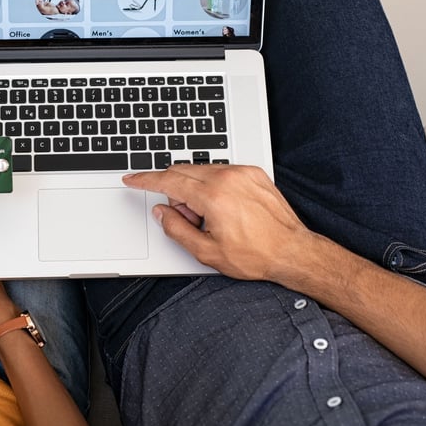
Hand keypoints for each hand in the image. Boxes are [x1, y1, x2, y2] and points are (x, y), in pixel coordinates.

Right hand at [122, 164, 322, 284]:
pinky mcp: (254, 173)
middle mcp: (228, 178)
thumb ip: (177, 229)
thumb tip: (162, 213)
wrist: (293, 251)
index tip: (132, 178)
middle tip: (186, 218)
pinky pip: (222, 171)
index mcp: (213, 196)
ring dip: (194, 189)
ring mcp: (242, 173)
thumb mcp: (207, 252)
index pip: (168, 181)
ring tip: (209, 218)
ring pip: (202, 170)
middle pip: (183, 171)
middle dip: (174, 191)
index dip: (145, 180)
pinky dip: (213, 185)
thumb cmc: (256, 255)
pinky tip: (223, 208)